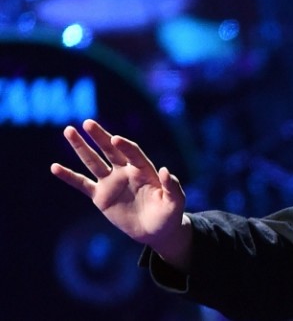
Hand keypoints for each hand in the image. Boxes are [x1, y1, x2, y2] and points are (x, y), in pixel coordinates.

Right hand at [50, 119, 191, 267]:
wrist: (156, 231)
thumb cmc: (169, 214)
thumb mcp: (176, 202)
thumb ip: (173, 186)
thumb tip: (167, 170)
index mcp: (144, 170)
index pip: (133, 153)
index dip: (125, 146)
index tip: (116, 138)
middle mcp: (126, 171)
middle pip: (111, 150)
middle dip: (100, 136)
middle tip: (87, 123)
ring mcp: (112, 182)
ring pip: (93, 161)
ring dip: (81, 147)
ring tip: (68, 130)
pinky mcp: (100, 196)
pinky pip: (82, 184)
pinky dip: (69, 176)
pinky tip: (55, 167)